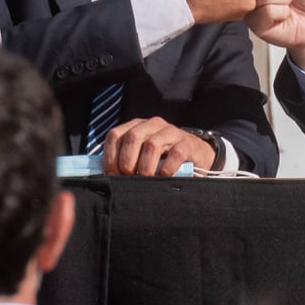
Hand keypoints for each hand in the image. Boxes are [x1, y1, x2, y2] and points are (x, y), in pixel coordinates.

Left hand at [102, 117, 216, 176]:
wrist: (197, 156)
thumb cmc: (164, 159)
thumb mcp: (143, 156)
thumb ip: (126, 160)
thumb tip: (107, 177)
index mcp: (138, 126)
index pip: (115, 135)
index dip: (110, 156)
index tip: (112, 174)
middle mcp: (153, 125)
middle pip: (132, 137)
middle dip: (127, 161)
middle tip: (129, 178)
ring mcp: (172, 132)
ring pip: (152, 144)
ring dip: (145, 167)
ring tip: (145, 180)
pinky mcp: (188, 144)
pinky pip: (174, 154)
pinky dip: (166, 169)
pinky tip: (164, 177)